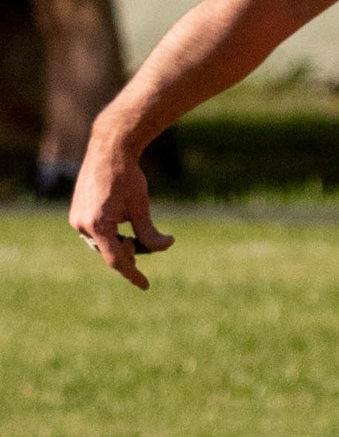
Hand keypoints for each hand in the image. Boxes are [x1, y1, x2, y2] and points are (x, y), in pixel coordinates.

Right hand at [69, 131, 173, 290]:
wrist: (109, 151)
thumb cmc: (128, 178)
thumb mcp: (141, 207)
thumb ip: (149, 232)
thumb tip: (165, 247)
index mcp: (99, 226)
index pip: (117, 260)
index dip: (133, 274)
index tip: (145, 285)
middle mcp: (82, 225)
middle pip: (109, 251)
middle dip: (128, 251)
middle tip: (142, 243)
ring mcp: (76, 219)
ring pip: (101, 242)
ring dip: (118, 241)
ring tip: (131, 230)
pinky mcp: (76, 212)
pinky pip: (94, 232)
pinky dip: (109, 233)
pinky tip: (120, 219)